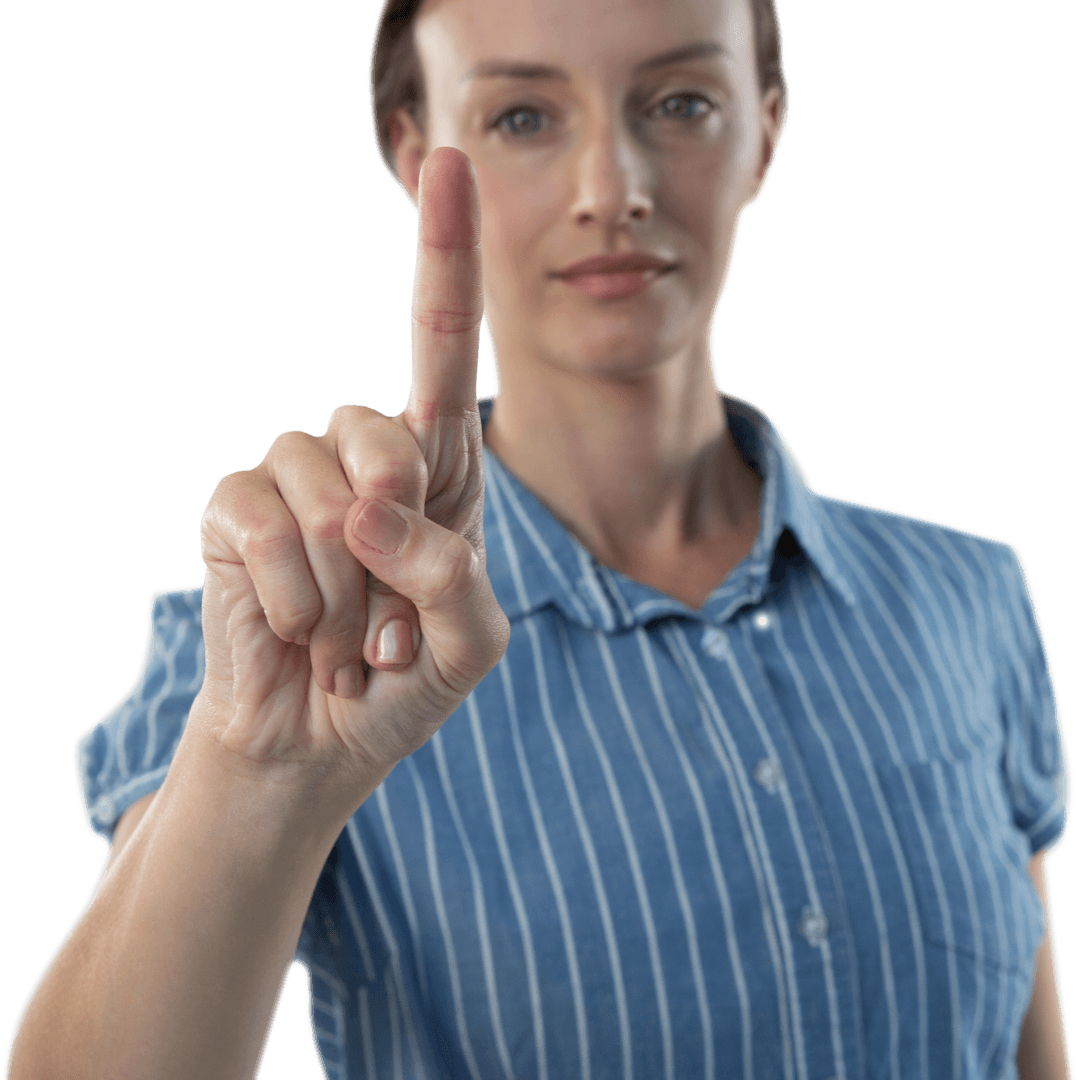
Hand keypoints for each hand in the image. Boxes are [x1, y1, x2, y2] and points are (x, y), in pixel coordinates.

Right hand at [194, 147, 509, 791]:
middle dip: (397, 534)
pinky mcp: (233, 510)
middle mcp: (362, 457)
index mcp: (435, 471)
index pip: (441, 350)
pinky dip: (291, 596)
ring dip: (344, 589)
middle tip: (387, 616)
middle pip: (387, 428)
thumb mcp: (468, 644)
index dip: (446, 259)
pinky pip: (262, 519)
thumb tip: (364, 502)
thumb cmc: (401, 685)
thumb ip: (453, 575)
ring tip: (343, 635)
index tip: (450, 162)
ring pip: (325, 489)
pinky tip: (295, 630)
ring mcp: (292, 478)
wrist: (318, 747)